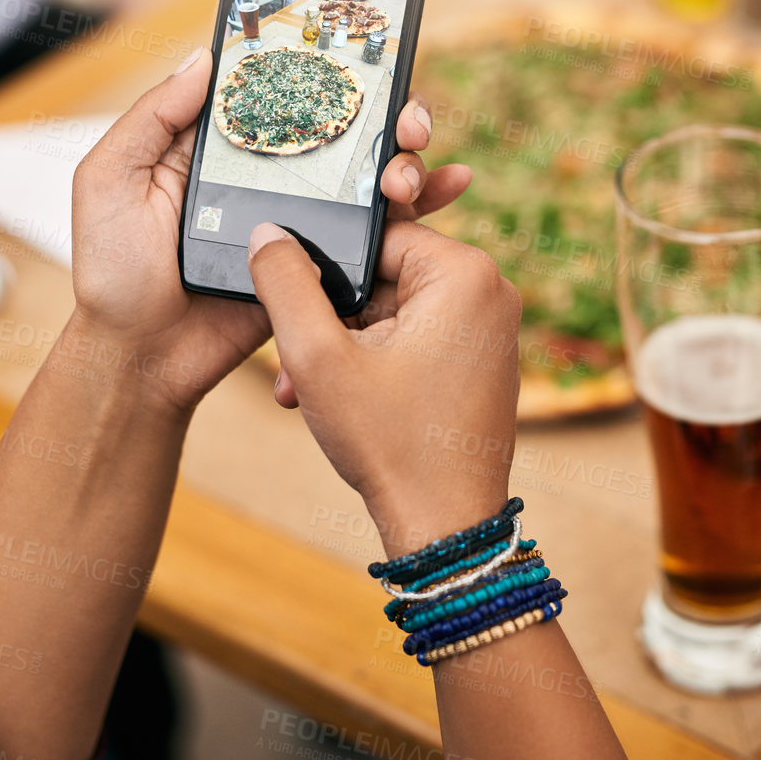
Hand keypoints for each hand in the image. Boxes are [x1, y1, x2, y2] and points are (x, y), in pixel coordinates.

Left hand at [68, 47, 470, 414]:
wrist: (141, 358)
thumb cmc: (113, 270)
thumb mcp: (110, 180)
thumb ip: (152, 118)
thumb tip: (207, 57)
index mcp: (229, 143)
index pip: (292, 90)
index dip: (335, 69)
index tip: (369, 61)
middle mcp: (276, 171)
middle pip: (350, 126)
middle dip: (393, 113)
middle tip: (407, 126)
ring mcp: (305, 216)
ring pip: (373, 173)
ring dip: (409, 160)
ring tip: (408, 176)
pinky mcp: (324, 263)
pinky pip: (380, 231)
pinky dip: (423, 208)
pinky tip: (452, 189)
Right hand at [248, 219, 521, 556]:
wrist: (444, 526)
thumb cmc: (391, 444)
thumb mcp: (318, 357)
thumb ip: (285, 284)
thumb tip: (268, 233)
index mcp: (465, 272)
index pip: (375, 237)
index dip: (326, 271)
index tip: (296, 311)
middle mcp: (491, 290)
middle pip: (385, 277)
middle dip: (332, 319)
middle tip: (295, 366)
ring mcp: (492, 329)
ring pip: (395, 312)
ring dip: (346, 346)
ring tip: (306, 392)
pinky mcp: (483, 362)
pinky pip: (418, 339)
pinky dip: (377, 362)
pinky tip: (342, 402)